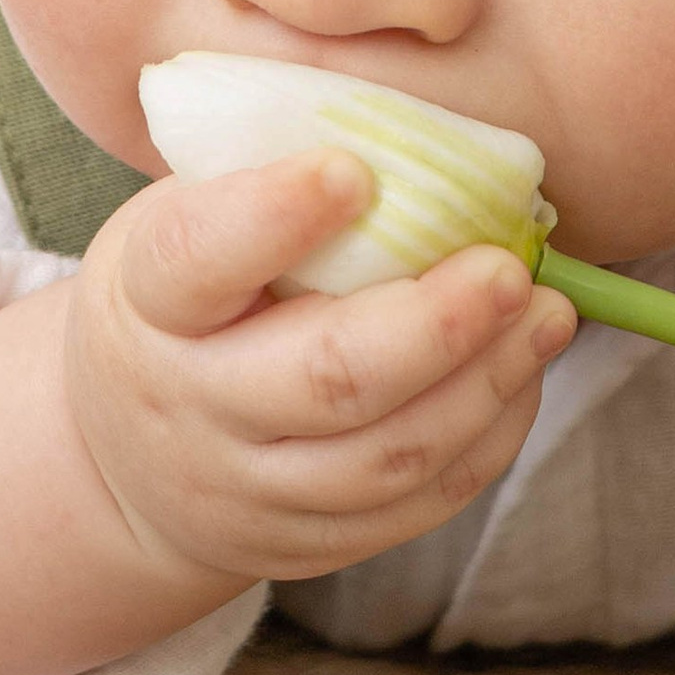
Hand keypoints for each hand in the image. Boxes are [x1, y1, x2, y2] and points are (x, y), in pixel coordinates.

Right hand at [65, 149, 577, 607]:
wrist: (126, 457)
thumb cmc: (189, 298)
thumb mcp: (187, 219)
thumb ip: (269, 173)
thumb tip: (414, 130)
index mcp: (149, 299)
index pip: (198, 260)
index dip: (272, 216)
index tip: (355, 170)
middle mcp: (188, 406)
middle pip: (324, 381)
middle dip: (435, 326)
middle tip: (509, 268)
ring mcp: (246, 490)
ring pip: (386, 457)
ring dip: (485, 384)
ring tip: (549, 315)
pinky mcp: (303, 544)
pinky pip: (413, 506)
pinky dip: (485, 440)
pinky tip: (521, 376)